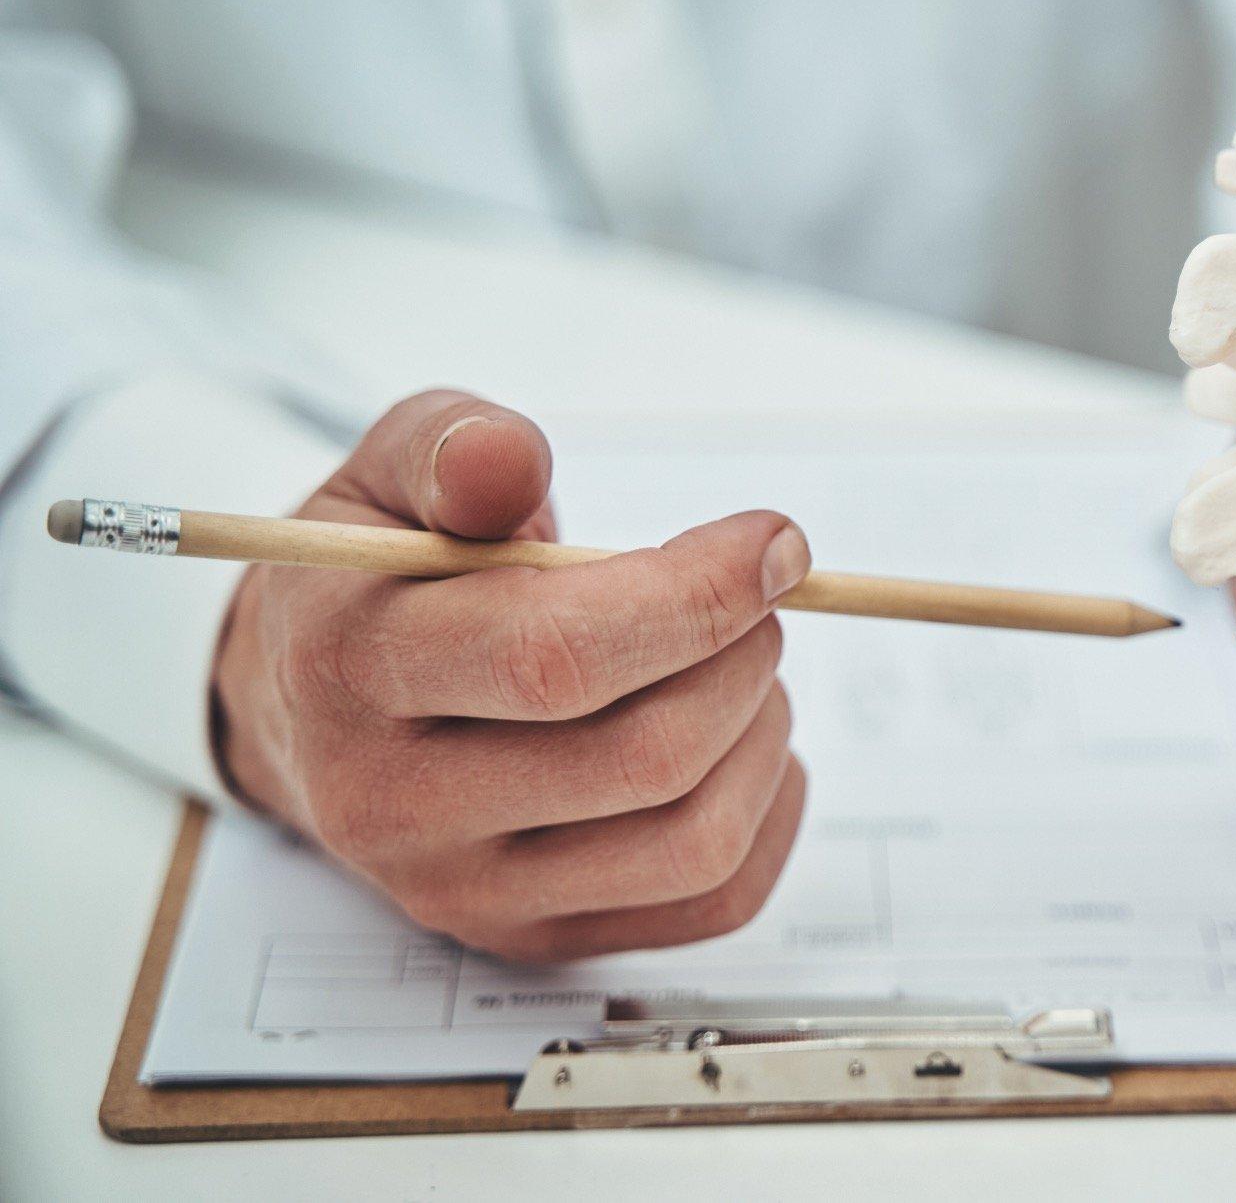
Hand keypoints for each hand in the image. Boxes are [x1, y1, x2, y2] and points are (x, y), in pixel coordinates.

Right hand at [213, 390, 812, 959]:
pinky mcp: (532, 938)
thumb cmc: (377, 578)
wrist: (311, 712)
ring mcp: (467, 892)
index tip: (773, 544)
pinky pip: (711, 902)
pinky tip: (744, 740)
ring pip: (693, 844)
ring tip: (743, 663)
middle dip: (743, 657)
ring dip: (763, 734)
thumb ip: (452, 447)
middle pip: (643, 759)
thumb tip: (507, 457)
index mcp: (350, 670)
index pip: (553, 658)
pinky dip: (769, 811)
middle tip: (759, 597)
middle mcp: (395, 806)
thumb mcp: (388, 478)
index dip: (696, 595)